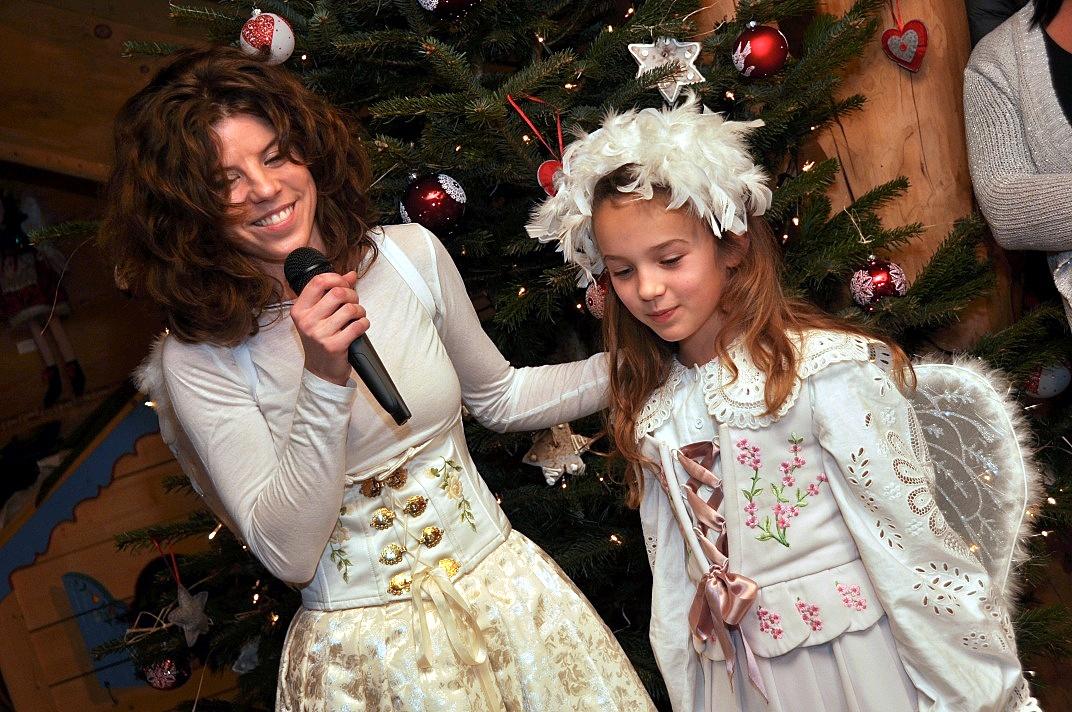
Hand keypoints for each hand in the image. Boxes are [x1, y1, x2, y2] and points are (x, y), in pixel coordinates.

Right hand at [290, 271, 367, 385]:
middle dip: (352, 295)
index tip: (345, 284)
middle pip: (337, 293)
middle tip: (354, 303)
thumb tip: (351, 274)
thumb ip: (333, 292)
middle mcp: (306, 321)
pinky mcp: (334, 345)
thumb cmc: (321, 339)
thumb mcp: (320, 314)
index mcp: (300, 309)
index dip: (337, 278)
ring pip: (350, 309)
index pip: (318, 281)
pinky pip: (357, 325)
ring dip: (359, 311)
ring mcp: (319, 334)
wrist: (321, 370)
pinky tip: (360, 327)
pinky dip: (364, 323)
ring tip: (357, 317)